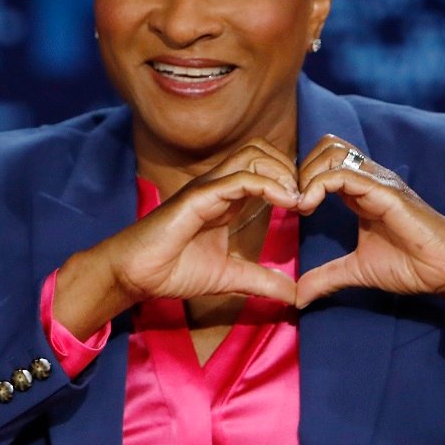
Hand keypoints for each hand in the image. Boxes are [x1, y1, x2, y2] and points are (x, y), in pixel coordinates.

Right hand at [53, 140, 300, 338]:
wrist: (136, 275)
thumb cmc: (172, 270)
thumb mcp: (228, 277)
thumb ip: (260, 280)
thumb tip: (292, 293)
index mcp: (226, 198)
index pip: (264, 168)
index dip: (289, 179)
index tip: (308, 205)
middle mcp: (218, 185)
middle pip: (261, 151)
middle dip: (289, 168)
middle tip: (306, 198)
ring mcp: (207, 187)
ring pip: (252, 156)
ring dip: (281, 172)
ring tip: (298, 199)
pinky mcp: (198, 197)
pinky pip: (238, 179)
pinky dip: (266, 185)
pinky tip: (286, 202)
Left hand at [293, 135, 444, 312]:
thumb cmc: (411, 265)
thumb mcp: (357, 271)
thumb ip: (326, 277)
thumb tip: (298, 296)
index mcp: (360, 192)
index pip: (324, 162)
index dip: (301, 177)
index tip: (289, 207)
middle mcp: (369, 179)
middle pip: (326, 146)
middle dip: (301, 169)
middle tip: (292, 201)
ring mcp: (378, 182)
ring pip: (332, 152)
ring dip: (307, 174)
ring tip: (301, 204)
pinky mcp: (385, 192)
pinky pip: (345, 174)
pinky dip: (319, 185)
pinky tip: (309, 206)